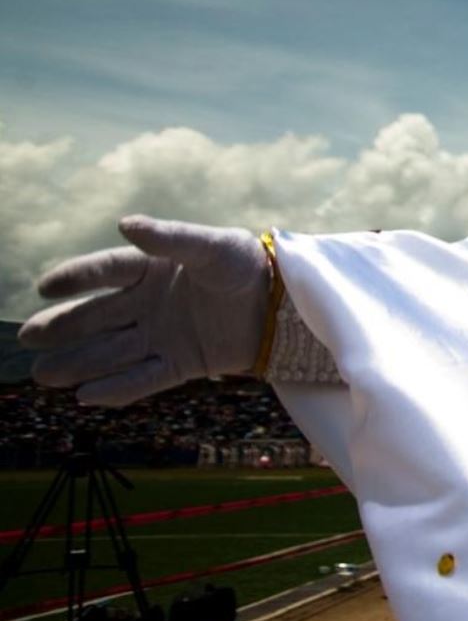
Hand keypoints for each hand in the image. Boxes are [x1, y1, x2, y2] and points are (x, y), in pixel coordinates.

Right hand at [21, 217, 269, 406]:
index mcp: (153, 268)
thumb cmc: (248, 264)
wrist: (284, 302)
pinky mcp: (182, 363)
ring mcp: (163, 335)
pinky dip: (118, 388)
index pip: (106, 271)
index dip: (76, 277)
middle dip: (64, 328)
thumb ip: (170, 238)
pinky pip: (144, 378)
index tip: (45, 286)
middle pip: (99, 316)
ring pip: (113, 351)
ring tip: (43, 375)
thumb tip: (125, 223)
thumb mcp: (212, 246)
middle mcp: (150, 303)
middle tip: (28, 338)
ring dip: (79, 363)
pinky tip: (86, 396)